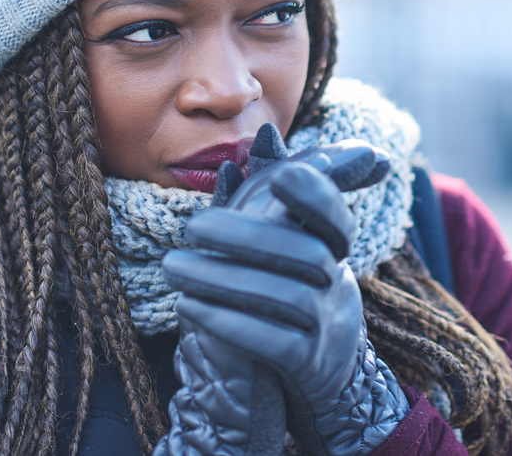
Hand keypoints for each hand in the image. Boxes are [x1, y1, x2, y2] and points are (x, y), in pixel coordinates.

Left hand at [163, 124, 408, 455]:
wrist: (318, 379)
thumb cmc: (291, 297)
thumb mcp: (287, 243)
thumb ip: (272, 193)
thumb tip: (266, 133)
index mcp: (334, 249)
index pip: (335, 215)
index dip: (316, 192)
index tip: (282, 173)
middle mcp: (339, 283)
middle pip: (306, 252)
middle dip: (248, 235)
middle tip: (193, 226)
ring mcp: (329, 326)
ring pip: (286, 296)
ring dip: (224, 279)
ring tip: (173, 267)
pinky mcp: (309, 365)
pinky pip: (275, 342)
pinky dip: (231, 323)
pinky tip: (190, 308)